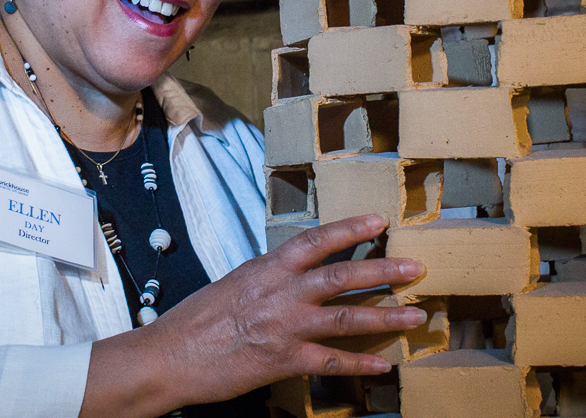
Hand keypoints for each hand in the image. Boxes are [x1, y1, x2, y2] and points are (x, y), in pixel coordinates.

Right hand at [81, 214, 424, 415]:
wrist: (169, 356)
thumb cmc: (194, 321)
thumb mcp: (233, 284)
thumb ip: (267, 278)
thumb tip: (291, 274)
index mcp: (266, 268)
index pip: (316, 241)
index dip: (349, 229)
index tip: (378, 220)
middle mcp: (280, 293)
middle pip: (341, 277)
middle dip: (383, 271)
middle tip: (416, 266)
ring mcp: (285, 328)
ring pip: (346, 319)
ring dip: (385, 316)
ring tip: (415, 315)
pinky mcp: (283, 361)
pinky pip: (331, 362)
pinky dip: (360, 364)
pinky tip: (383, 365)